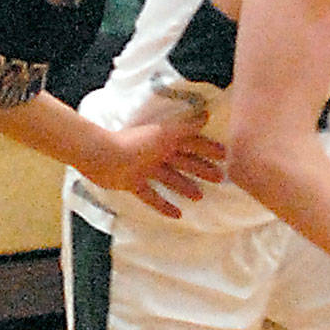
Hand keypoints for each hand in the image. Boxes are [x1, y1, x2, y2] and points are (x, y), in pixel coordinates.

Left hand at [95, 119, 224, 217]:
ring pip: (170, 178)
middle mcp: (156, 152)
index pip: (192, 142)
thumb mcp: (164, 133)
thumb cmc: (135, 142)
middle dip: (202, 168)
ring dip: (185, 186)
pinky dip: (163, 204)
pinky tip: (177, 214)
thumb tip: (205, 115)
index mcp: (164, 138)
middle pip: (184, 161)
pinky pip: (151, 195)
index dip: (208, 148)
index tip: (225, 156)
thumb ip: (185, 127)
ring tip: (200, 197)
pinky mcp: (133, 183)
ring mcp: (144, 168)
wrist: (103, 156)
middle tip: (220, 178)